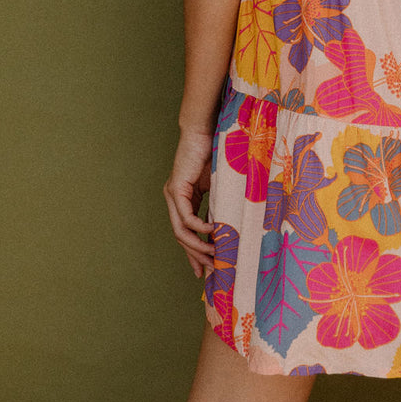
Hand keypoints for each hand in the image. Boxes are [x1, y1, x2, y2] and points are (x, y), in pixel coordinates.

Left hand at [163, 128, 214, 276]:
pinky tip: (212, 232)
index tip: (205, 269)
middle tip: (209, 272)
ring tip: (214, 256)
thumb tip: (227, 229)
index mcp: (184, 198)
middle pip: (181, 236)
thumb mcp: (220, 186)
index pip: (186, 232)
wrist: (205, 130)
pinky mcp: (176, 188)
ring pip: (181, 230)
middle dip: (195, 256)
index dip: (195, 252)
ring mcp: (173, 194)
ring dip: (197, 246)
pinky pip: (186, 216)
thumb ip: (219, 206)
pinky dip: (198, 228)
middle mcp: (174, 198)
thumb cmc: (215, 152)